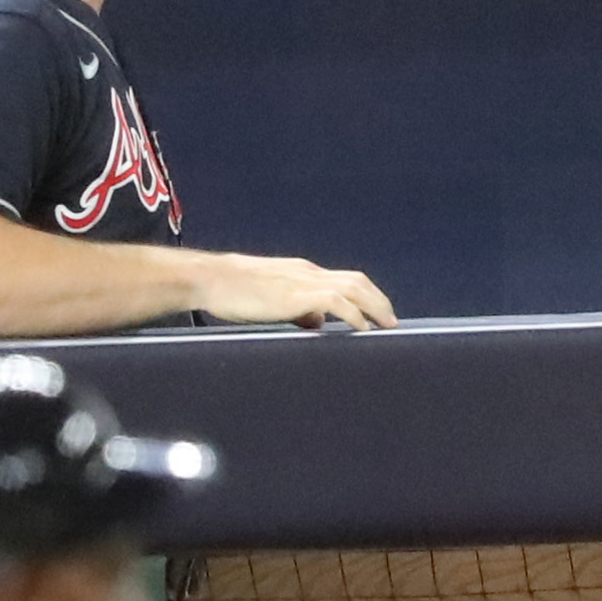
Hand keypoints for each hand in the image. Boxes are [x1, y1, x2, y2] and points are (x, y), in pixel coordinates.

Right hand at [194, 251, 393, 328]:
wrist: (209, 278)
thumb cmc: (233, 291)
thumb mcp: (272, 299)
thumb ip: (298, 310)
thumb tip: (318, 324)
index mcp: (303, 272)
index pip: (345, 280)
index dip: (366, 295)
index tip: (379, 313)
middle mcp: (308, 272)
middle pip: (356, 281)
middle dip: (379, 301)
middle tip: (392, 322)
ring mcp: (303, 281)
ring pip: (353, 287)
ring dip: (374, 306)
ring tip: (386, 326)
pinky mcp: (295, 294)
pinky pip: (335, 301)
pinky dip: (353, 314)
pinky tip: (361, 328)